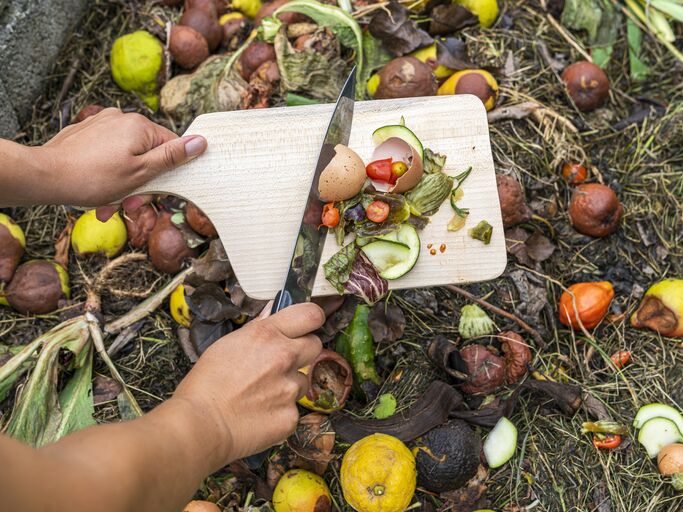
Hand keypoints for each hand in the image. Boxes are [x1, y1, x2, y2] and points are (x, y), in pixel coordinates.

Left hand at [37, 108, 206, 209]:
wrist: (45, 176)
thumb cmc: (94, 178)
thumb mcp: (141, 173)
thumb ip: (172, 157)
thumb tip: (201, 142)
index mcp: (140, 126)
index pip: (171, 146)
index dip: (168, 172)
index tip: (155, 191)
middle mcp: (122, 118)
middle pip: (147, 153)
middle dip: (141, 182)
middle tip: (127, 204)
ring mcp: (103, 123)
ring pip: (127, 156)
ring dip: (123, 182)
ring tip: (108, 202)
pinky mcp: (87, 132)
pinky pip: (108, 154)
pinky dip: (108, 172)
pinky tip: (98, 190)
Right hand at [173, 303, 324, 465]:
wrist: (201, 424)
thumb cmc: (206, 385)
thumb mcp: (227, 344)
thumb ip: (257, 329)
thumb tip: (272, 314)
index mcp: (267, 335)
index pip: (310, 315)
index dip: (311, 319)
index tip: (308, 325)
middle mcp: (284, 357)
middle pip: (315, 345)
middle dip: (303, 351)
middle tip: (282, 362)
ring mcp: (290, 388)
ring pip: (303, 380)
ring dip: (289, 384)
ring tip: (262, 394)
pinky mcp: (291, 415)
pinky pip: (294, 408)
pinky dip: (281, 411)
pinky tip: (260, 413)